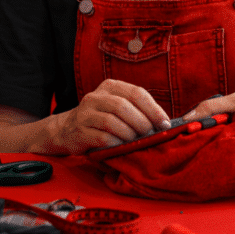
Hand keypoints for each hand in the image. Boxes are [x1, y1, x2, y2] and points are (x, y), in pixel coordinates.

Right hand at [54, 79, 171, 154]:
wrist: (67, 130)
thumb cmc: (102, 120)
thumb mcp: (118, 108)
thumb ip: (138, 110)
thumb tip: (167, 123)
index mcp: (111, 86)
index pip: (137, 93)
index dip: (154, 109)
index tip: (165, 124)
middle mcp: (96, 96)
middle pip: (124, 106)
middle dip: (142, 122)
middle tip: (151, 135)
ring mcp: (85, 113)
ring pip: (112, 121)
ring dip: (129, 134)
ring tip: (136, 142)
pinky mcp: (79, 131)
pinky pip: (102, 137)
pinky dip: (116, 143)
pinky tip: (121, 147)